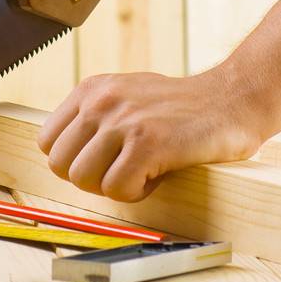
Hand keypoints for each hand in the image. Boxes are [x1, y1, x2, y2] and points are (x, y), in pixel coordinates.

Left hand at [36, 67, 267, 202]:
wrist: (232, 100)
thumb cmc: (181, 108)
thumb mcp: (127, 96)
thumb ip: (94, 117)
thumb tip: (61, 156)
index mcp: (92, 89)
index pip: (48, 142)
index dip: (75, 161)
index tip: (105, 160)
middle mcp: (102, 100)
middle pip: (60, 165)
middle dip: (91, 178)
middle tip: (125, 169)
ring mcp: (124, 120)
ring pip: (83, 180)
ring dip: (115, 185)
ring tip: (144, 170)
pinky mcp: (149, 142)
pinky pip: (117, 189)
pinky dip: (139, 192)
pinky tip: (159, 174)